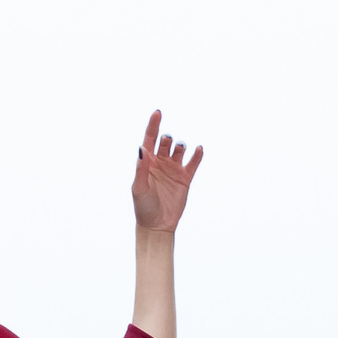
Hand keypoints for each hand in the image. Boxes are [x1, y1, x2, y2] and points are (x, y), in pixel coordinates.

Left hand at [131, 110, 202, 232]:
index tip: (158, 112)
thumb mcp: (138, 188)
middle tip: (167, 142)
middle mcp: (160, 163)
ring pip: (180, 149)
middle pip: (166, 141)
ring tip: (181, 149)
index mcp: (146, 163)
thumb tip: (141, 148)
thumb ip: (140, 168)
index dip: (153, 125)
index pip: (149, 139)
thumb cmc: (143, 207)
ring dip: (181, 145)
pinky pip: (193, 162)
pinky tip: (198, 150)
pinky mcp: (185, 177)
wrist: (157, 225)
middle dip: (167, 138)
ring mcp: (173, 169)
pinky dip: (197, 154)